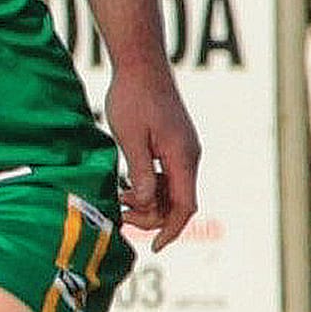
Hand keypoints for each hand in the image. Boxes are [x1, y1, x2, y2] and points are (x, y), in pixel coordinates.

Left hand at [104, 66, 200, 248]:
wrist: (141, 65)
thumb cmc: (132, 97)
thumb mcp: (130, 138)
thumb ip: (141, 173)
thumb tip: (147, 204)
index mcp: (183, 157)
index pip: (185, 206)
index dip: (171, 230)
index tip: (154, 246)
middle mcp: (190, 156)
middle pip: (179, 202)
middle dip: (153, 215)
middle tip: (120, 211)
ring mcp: (184, 149)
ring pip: (173, 190)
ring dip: (150, 200)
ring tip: (120, 196)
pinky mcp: (175, 143)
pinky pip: (168, 175)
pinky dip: (151, 185)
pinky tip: (128, 181)